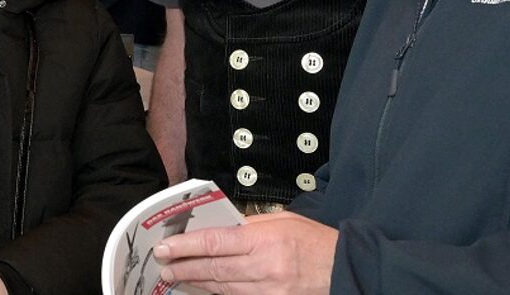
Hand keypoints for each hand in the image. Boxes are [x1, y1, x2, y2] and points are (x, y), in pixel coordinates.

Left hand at [154, 212, 335, 294]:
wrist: (346, 271)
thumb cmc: (316, 242)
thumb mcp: (284, 221)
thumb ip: (250, 225)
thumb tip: (220, 228)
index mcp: (265, 240)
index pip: (214, 242)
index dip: (185, 246)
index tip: (164, 247)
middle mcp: (264, 268)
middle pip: (213, 269)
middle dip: (183, 267)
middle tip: (163, 265)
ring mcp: (268, 291)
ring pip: (222, 288)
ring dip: (196, 282)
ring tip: (177, 277)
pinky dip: (219, 293)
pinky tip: (204, 288)